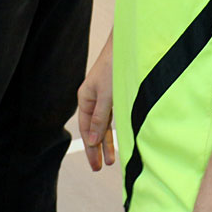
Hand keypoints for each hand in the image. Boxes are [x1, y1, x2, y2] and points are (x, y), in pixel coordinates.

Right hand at [77, 35, 115, 170]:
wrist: (126, 44)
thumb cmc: (115, 66)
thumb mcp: (107, 96)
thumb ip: (100, 119)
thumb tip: (92, 140)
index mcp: (85, 98)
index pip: (86, 130)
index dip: (91, 149)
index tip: (96, 165)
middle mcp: (92, 98)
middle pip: (93, 128)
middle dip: (97, 148)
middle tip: (100, 167)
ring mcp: (103, 95)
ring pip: (103, 123)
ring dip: (106, 141)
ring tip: (111, 159)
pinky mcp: (114, 91)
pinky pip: (111, 115)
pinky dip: (113, 128)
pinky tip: (117, 137)